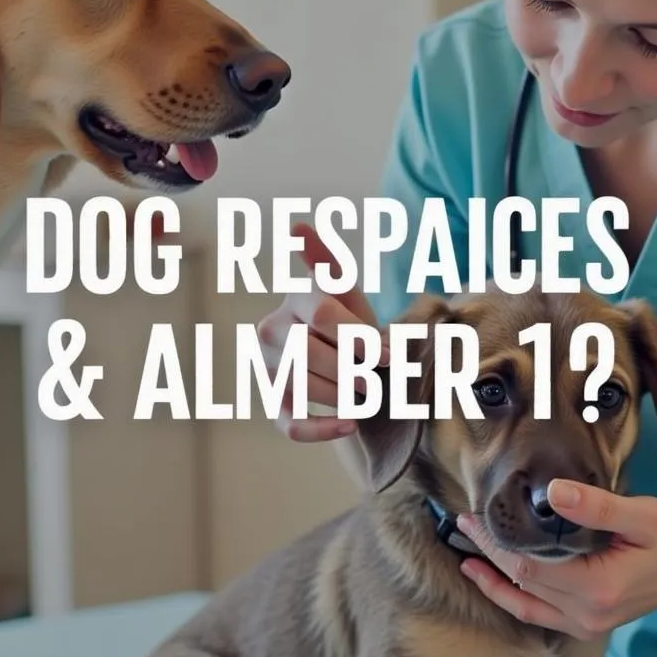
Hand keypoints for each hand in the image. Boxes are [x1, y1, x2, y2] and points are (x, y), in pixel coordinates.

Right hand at [256, 222, 386, 441]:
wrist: (345, 357)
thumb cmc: (347, 321)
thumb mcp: (345, 289)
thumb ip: (326, 260)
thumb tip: (294, 226)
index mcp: (294, 299)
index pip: (321, 314)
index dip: (358, 337)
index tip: (388, 355)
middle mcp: (272, 331)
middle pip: (309, 354)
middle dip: (348, 370)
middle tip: (375, 383)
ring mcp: (268, 368)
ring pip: (300, 387)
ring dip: (339, 397)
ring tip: (365, 398)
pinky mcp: (274, 402)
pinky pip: (291, 425)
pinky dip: (321, 430)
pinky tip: (350, 427)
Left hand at [455, 480, 656, 640]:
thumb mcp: (643, 516)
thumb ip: (598, 506)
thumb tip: (555, 492)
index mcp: (598, 589)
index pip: (529, 566)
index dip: (496, 543)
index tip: (473, 516)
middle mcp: (587, 615)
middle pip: (521, 584)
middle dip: (488, 554)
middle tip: (463, 522)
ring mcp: (585, 626)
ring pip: (523, 604)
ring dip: (492, 579)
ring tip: (465, 551)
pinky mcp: (584, 626)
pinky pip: (535, 615)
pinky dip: (510, 596)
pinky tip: (489, 577)